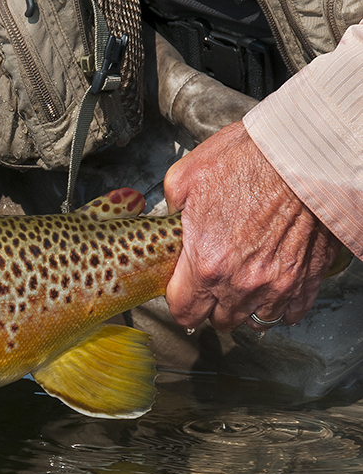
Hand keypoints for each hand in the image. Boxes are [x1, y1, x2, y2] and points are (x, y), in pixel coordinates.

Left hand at [164, 121, 341, 331]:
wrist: (304, 153)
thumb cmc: (250, 159)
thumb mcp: (185, 177)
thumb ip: (170, 209)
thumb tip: (169, 221)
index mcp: (207, 263)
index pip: (184, 312)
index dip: (181, 303)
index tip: (183, 291)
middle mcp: (242, 281)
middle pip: (219, 320)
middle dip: (211, 305)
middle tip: (211, 284)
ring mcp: (277, 283)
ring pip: (255, 320)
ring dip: (244, 306)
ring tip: (240, 286)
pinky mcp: (306, 278)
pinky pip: (291, 312)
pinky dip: (280, 305)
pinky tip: (271, 288)